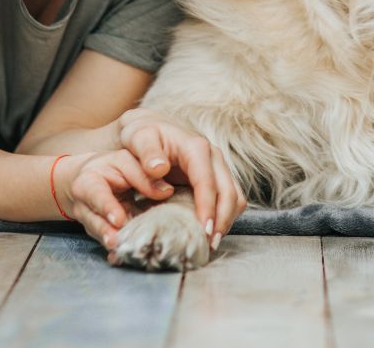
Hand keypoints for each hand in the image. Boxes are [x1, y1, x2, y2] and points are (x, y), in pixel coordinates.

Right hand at [55, 148, 177, 249]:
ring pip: (102, 235)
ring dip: (113, 242)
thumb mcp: (125, 161)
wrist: (91, 179)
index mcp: (88, 183)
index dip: (107, 208)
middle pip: (95, 222)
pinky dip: (118, 248)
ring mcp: (92, 223)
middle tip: (117, 242)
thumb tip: (166, 191)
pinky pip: (110, 241)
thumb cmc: (111, 167)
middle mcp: (85, 206)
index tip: (118, 220)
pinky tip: (123, 256)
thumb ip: (143, 174)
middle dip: (106, 233)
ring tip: (123, 250)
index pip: (96, 195)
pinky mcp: (101, 233)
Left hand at [116, 108, 246, 246]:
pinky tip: (210, 231)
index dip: (208, 207)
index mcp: (196, 147)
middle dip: (222, 220)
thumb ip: (147, 152)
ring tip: (210, 243)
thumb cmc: (143, 134)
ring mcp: (217, 167)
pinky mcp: (216, 177)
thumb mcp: (139, 137)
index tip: (204, 231)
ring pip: (234, 197)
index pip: (208, 181)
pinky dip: (224, 217)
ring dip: (226, 221)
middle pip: (229, 192)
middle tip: (208, 245)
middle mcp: (213, 156)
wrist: (151, 128)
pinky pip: (230, 199)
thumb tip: (159, 169)